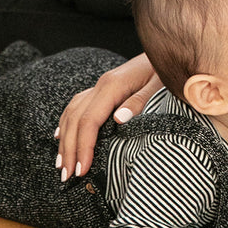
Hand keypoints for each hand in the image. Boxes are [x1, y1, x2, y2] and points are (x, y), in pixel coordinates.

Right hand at [55, 53, 161, 180]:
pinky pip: (77, 105)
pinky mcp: (103, 87)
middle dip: (69, 149)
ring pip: (72, 113)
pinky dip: (67, 122)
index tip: (81, 170)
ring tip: (61, 164)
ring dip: (64, 139)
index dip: (83, 147)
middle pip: (75, 120)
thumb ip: (139, 101)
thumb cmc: (165, 71)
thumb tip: (119, 119)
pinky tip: (61, 136)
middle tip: (66, 176)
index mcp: (112, 86)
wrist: (167, 51)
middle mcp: (101, 85)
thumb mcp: (158, 86)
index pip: (89, 121)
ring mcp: (100, 85)